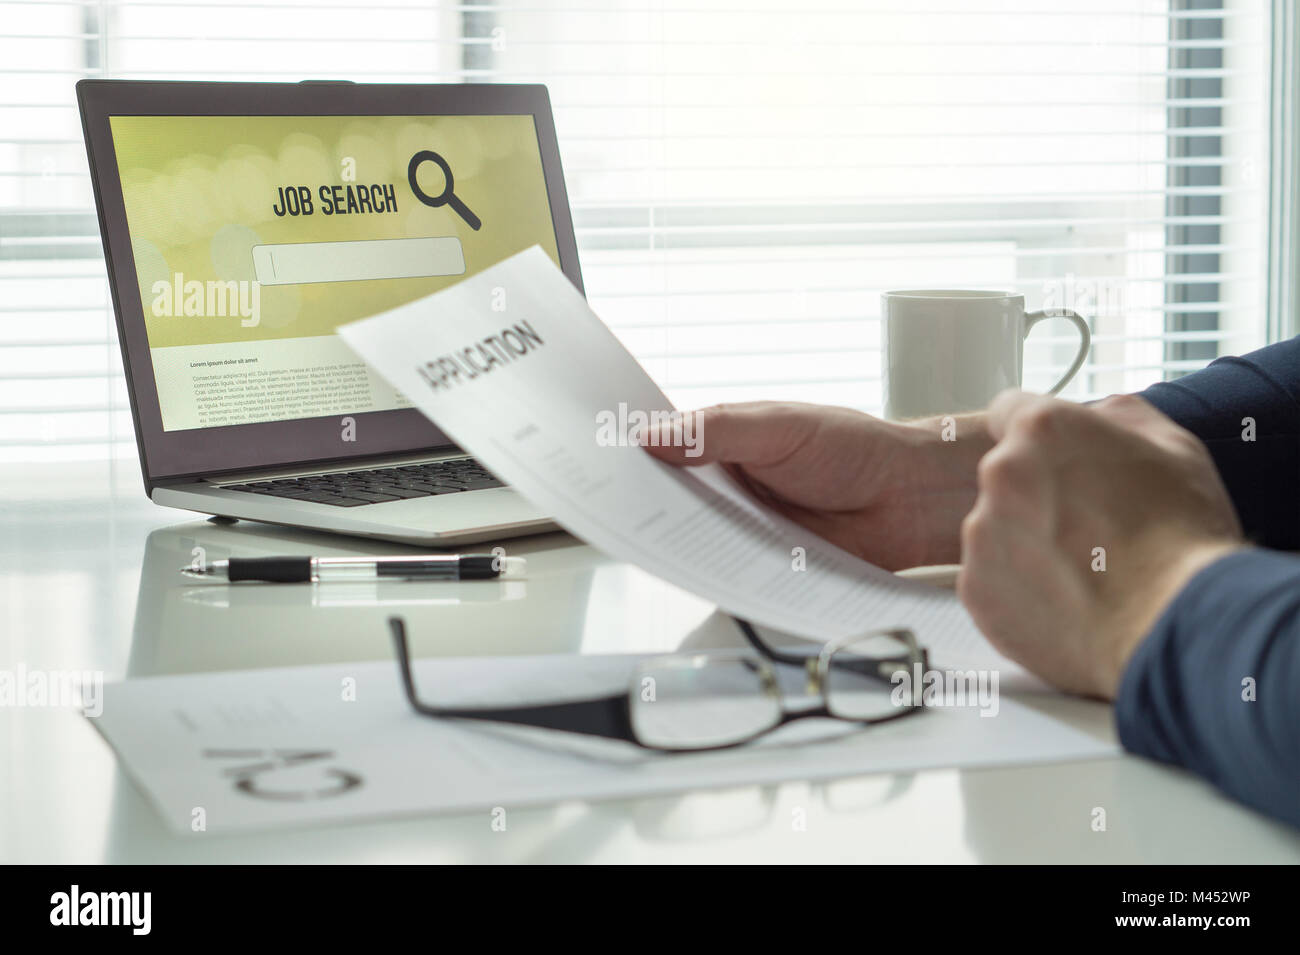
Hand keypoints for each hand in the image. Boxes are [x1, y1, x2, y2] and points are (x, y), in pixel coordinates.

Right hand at [640, 401, 992, 569]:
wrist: (909, 497)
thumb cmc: (853, 447)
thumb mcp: (778, 426)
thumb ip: (717, 430)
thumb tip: (652, 435)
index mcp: (724, 446)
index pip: (663, 452)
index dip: (631, 458)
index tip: (598, 462)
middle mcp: (728, 491)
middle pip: (671, 503)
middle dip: (644, 506)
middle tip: (616, 509)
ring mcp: (744, 531)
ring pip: (696, 542)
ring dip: (677, 544)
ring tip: (651, 542)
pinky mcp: (765, 568)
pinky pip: (732, 575)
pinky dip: (717, 574)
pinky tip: (704, 572)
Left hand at [957, 391, 1244, 697]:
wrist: (1172, 626)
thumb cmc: (1180, 539)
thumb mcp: (1176, 449)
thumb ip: (1123, 417)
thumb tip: (1103, 415)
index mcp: (1042, 431)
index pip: (1011, 411)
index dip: (1040, 437)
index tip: (1057, 458)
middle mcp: (1000, 475)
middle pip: (1007, 475)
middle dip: (1039, 493)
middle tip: (1088, 525)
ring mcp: (982, 535)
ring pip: (997, 529)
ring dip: (1028, 543)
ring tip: (1083, 571)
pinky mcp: (976, 589)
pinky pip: (992, 579)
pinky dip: (1021, 588)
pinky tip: (1067, 600)